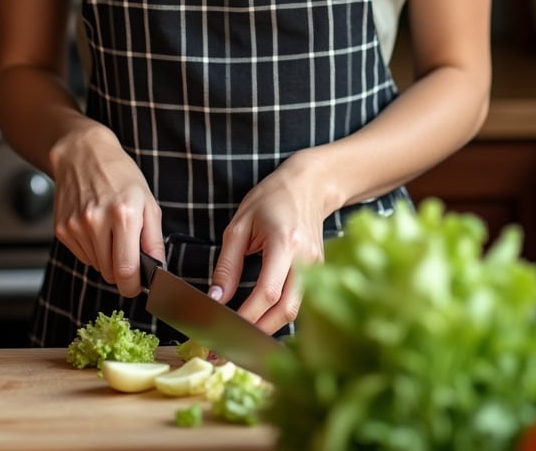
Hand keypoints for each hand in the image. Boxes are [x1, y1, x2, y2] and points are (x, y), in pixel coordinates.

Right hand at [48, 120, 164, 296]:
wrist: (84, 154)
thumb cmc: (120, 175)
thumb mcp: (148, 202)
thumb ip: (154, 241)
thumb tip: (158, 272)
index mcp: (124, 214)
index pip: (126, 271)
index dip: (133, 285)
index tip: (137, 285)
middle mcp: (96, 221)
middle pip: (110, 273)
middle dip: (121, 269)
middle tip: (126, 248)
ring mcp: (75, 226)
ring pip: (96, 266)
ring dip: (106, 257)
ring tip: (110, 229)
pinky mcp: (61, 229)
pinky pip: (82, 255)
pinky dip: (91, 248)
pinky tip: (94, 225)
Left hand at [209, 150, 328, 333]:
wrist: (309, 186)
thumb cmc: (271, 199)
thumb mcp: (240, 225)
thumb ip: (227, 264)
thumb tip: (215, 299)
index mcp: (284, 242)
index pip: (267, 292)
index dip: (245, 316)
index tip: (220, 331)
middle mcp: (306, 259)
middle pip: (285, 311)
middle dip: (256, 333)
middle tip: (226, 349)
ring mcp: (318, 268)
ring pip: (295, 313)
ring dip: (268, 331)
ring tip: (239, 342)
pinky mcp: (320, 273)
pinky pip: (300, 304)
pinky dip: (279, 319)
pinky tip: (259, 326)